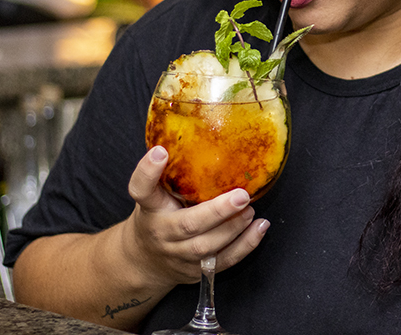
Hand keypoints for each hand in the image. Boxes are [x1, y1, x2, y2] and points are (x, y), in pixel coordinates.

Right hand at [123, 145, 269, 285]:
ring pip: (206, 247)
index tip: (160, 151)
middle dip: (216, 212)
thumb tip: (202, 129)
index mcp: (150, 208)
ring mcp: (178, 255)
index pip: (141, 189)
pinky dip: (245, 245)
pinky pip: (223, 261)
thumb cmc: (158, 216)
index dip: (148, 171)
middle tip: (241, 195)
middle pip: (187, 225)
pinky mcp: (195, 271)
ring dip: (233, 228)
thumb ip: (171, 172)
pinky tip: (260, 227)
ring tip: (250, 209)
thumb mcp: (155, 194)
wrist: (143, 261)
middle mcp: (161, 232)